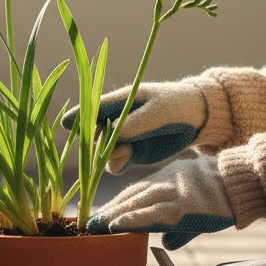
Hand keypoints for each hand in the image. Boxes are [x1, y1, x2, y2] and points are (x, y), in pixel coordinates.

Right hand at [61, 80, 207, 174]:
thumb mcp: (159, 112)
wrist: (198, 119)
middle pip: (95, 134)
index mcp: (121, 101)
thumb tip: (114, 138)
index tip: (66, 124)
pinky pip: (115, 163)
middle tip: (116, 144)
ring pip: (103, 151)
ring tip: (126, 152)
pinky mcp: (133, 153)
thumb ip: (136, 124)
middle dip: (98, 142)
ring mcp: (124, 138)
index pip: (94, 108)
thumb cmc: (178, 106)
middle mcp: (118, 120)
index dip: (78, 116)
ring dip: (108, 154)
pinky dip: (117, 164)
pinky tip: (127, 160)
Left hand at [86, 155, 233, 249]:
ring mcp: (174, 192)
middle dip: (111, 208)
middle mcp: (168, 180)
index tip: (104, 212)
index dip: (120, 201)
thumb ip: (181, 226)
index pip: (139, 189)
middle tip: (90, 222)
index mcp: (172, 176)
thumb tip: (167, 243)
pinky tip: (116, 225)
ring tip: (95, 226)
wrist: (245, 184)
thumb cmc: (227, 195)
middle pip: (132, 194)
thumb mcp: (199, 206)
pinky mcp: (181, 206)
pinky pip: (150, 213)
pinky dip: (131, 218)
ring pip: (136, 202)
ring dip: (114, 214)